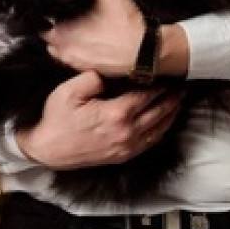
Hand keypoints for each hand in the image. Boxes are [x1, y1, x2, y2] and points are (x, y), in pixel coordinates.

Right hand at [15, 71, 181, 168]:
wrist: (48, 149)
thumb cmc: (57, 118)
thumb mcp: (69, 90)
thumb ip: (92, 78)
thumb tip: (108, 73)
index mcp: (116, 113)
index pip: (146, 96)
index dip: (160, 85)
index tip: (168, 75)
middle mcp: (127, 132)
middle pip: (158, 113)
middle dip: (171, 99)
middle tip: (181, 87)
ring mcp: (126, 146)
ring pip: (158, 129)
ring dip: (171, 115)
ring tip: (178, 102)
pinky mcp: (122, 155)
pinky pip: (150, 143)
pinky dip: (161, 131)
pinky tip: (164, 124)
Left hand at [42, 0, 145, 76]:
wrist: (148, 52)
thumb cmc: (126, 22)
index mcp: (63, 34)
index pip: (41, 26)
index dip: (45, 16)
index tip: (53, 8)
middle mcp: (66, 52)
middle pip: (49, 39)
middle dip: (54, 28)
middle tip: (65, 16)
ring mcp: (78, 65)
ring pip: (61, 51)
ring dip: (64, 41)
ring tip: (76, 28)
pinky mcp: (90, 71)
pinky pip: (75, 61)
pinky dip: (76, 51)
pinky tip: (89, 41)